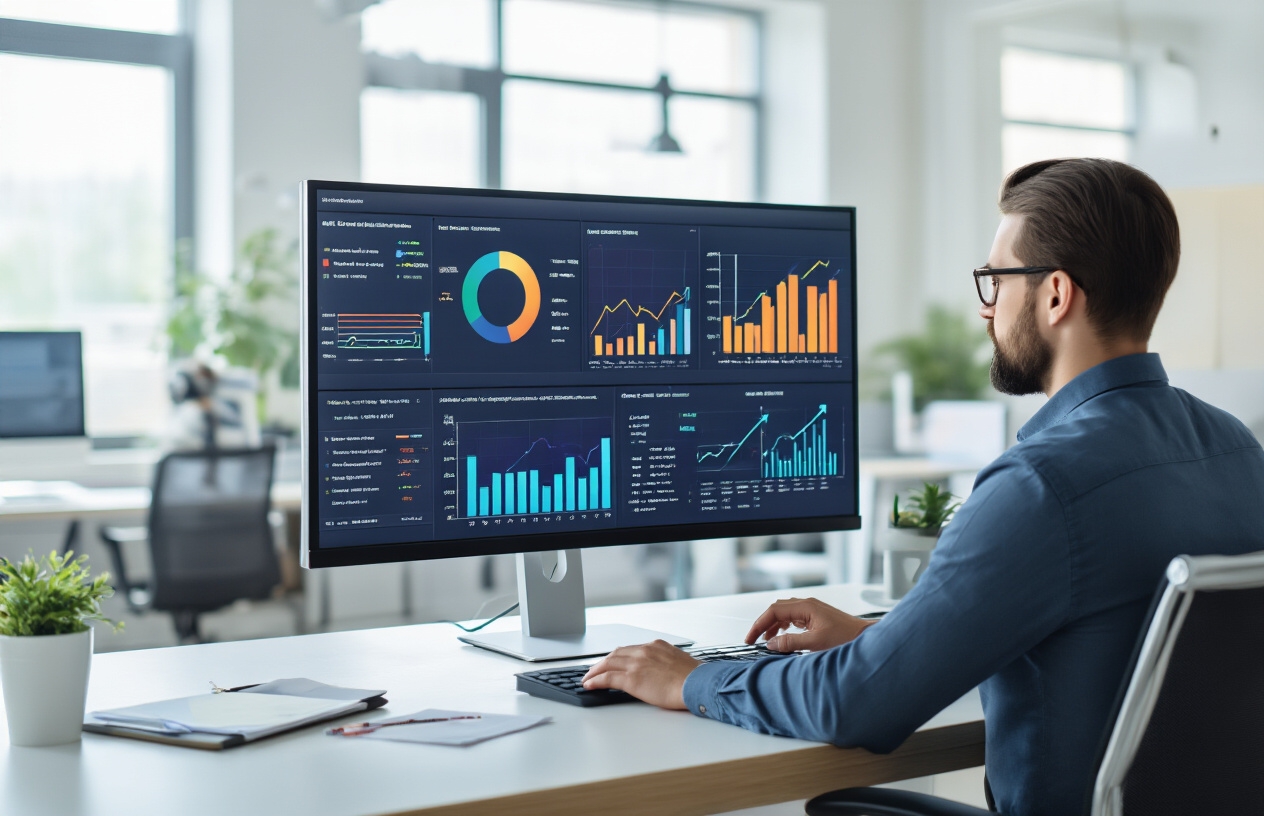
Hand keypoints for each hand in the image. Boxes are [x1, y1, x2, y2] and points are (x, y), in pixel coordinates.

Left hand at [581, 640, 700, 709]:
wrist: (698, 684)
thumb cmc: (694, 678)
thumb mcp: (679, 663)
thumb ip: (665, 663)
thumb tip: (662, 673)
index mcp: (656, 646)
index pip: (630, 649)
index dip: (618, 657)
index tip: (612, 662)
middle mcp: (644, 651)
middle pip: (616, 654)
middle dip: (603, 662)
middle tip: (595, 670)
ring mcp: (637, 663)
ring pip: (608, 664)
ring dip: (595, 671)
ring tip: (588, 678)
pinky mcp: (632, 679)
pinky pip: (607, 678)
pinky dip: (596, 680)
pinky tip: (589, 685)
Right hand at [745, 597, 874, 652]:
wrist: (865, 637)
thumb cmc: (847, 637)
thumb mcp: (816, 643)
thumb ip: (791, 642)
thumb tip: (771, 644)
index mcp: (806, 606)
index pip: (774, 611)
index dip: (759, 624)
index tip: (751, 637)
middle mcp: (807, 605)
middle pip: (777, 609)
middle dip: (763, 623)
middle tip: (753, 639)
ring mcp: (811, 610)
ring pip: (784, 613)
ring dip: (772, 625)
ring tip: (765, 640)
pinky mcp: (815, 617)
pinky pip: (793, 618)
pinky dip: (783, 626)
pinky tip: (781, 635)